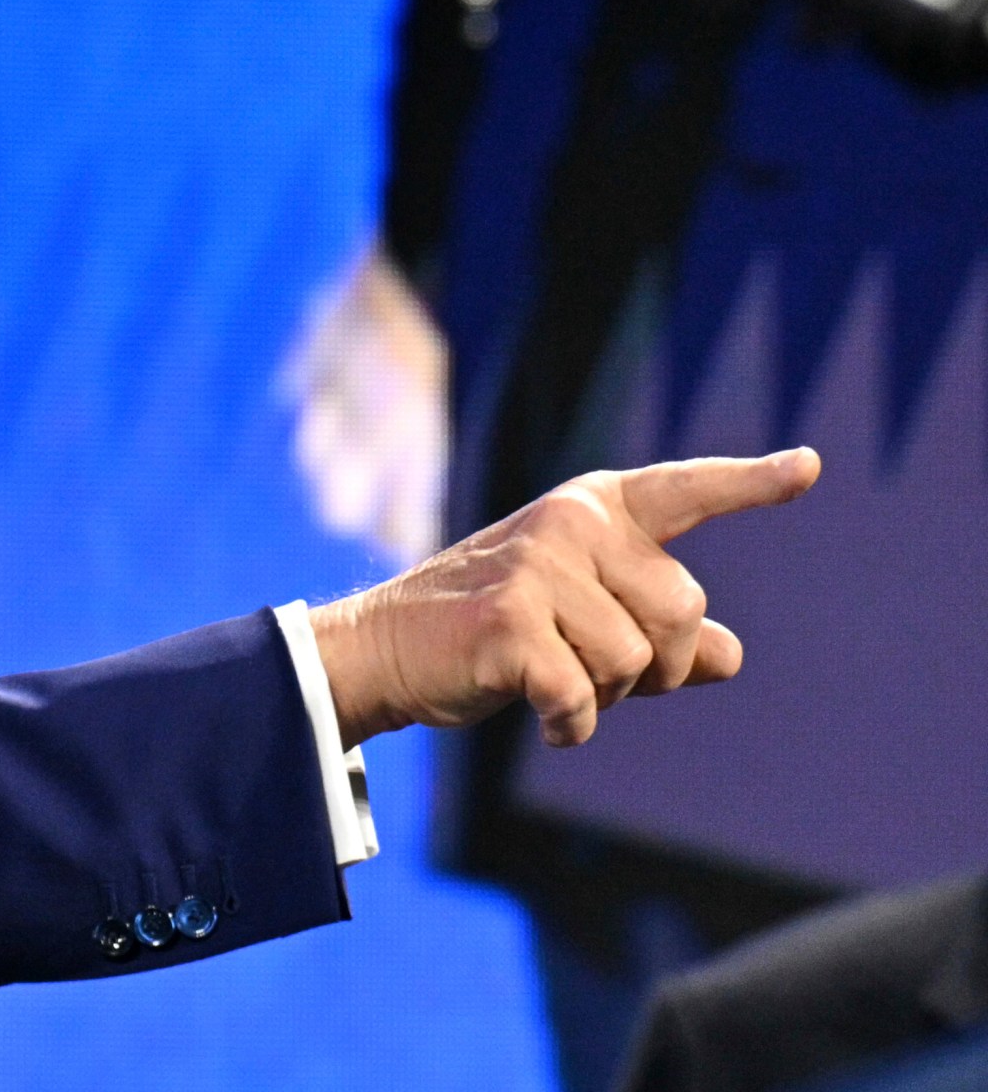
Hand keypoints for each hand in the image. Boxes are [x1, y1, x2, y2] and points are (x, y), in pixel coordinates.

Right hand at [310, 449, 821, 748]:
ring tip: (554, 684)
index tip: (810, 467)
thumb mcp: (580, 619)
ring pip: (638, 662)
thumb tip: (731, 657)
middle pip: (683, 609)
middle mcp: (569, 524)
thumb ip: (658, 632)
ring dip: (608, 697)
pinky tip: (546, 719)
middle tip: (597, 675)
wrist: (382, 650)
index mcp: (592, 510)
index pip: (685, 492)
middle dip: (658, 666)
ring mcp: (537, 568)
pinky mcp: (510, 623)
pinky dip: (572, 724)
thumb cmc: (486, 632)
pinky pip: (587, 696)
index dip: (751, 483)